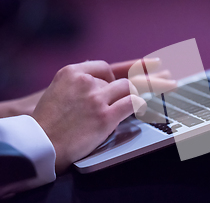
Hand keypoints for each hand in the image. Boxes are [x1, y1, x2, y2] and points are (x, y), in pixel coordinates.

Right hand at [0, 58, 174, 119]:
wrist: (40, 143)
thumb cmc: (48, 122)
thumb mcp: (58, 91)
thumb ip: (81, 83)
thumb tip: (104, 78)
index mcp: (73, 72)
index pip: (108, 68)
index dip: (130, 68)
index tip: (148, 65)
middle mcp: (85, 81)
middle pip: (122, 77)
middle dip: (147, 77)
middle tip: (168, 74)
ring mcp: (95, 98)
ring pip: (129, 87)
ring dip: (149, 88)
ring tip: (169, 84)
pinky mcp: (104, 116)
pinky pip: (131, 104)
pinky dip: (142, 103)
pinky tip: (150, 103)